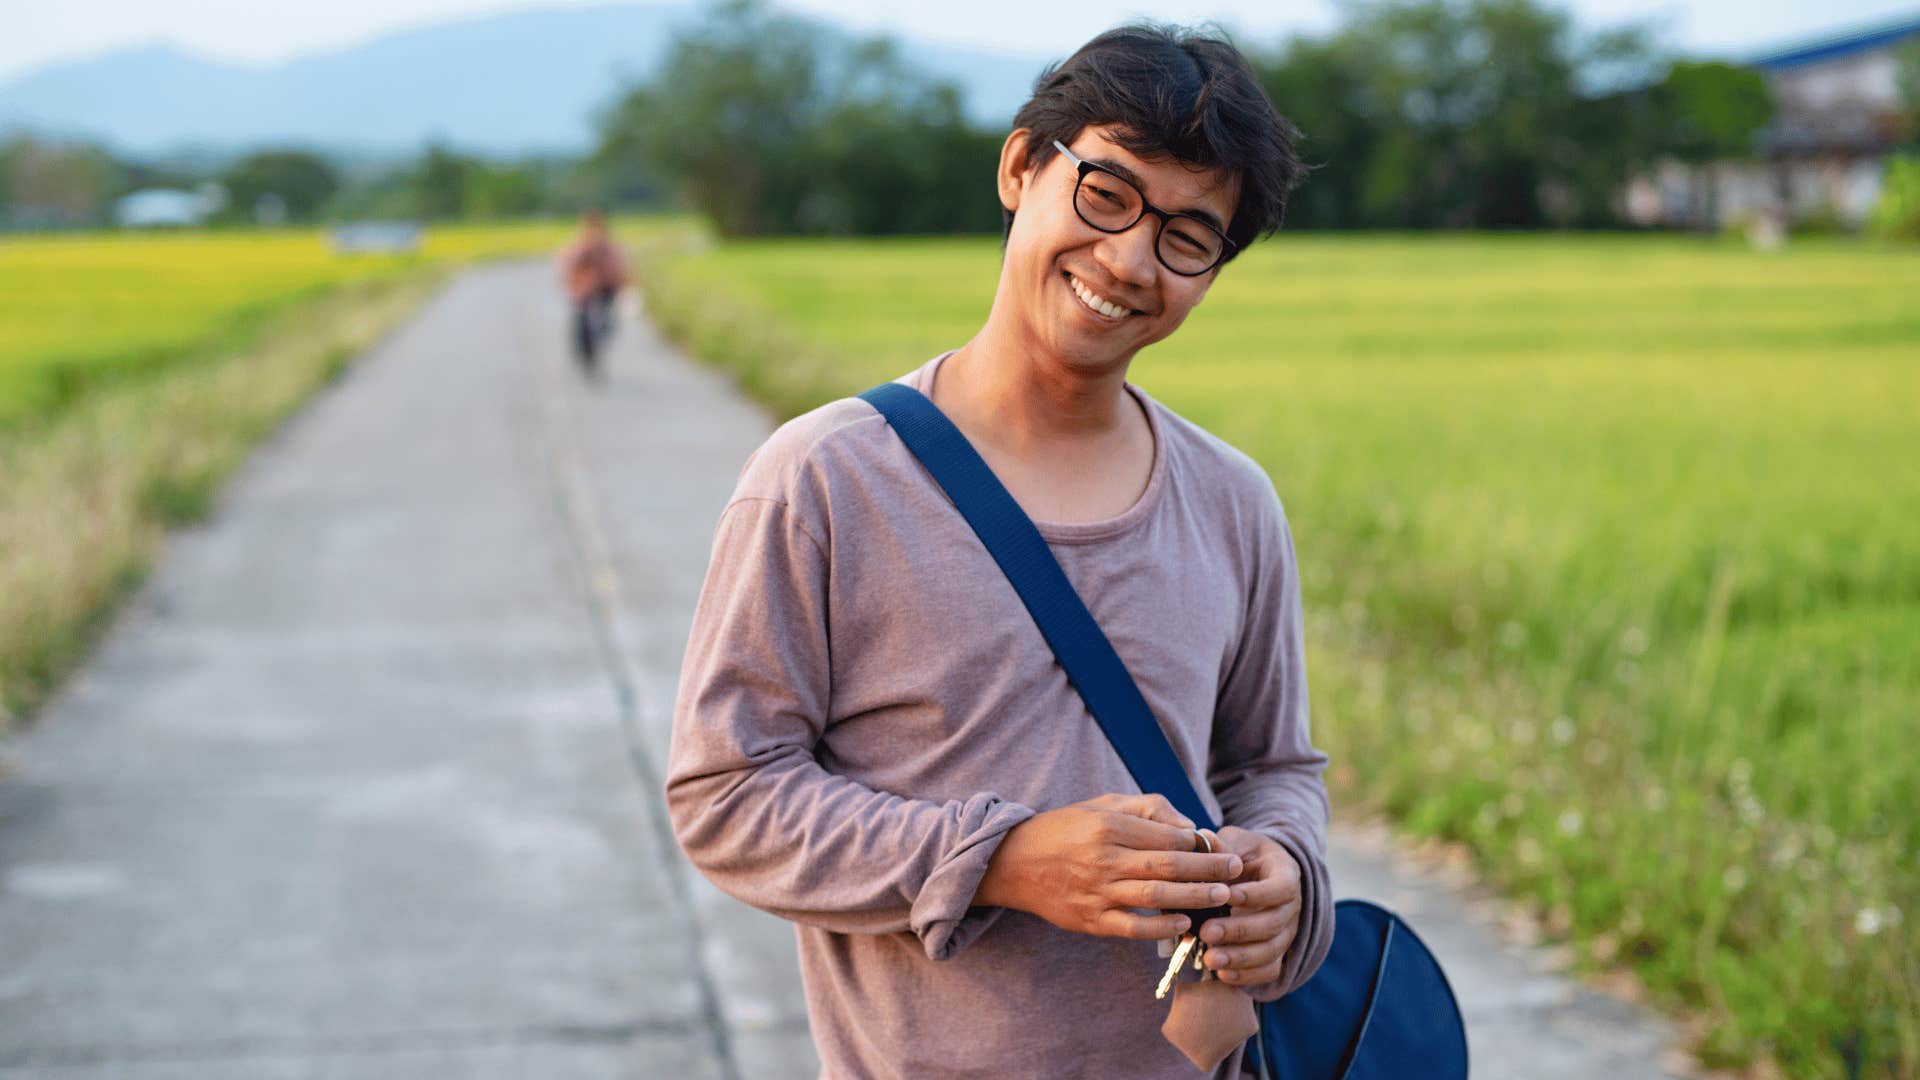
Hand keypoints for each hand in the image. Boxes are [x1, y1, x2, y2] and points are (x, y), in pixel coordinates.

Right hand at [976, 794, 1244, 940]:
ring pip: (1156, 896)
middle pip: (1168, 865)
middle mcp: (1103, 859)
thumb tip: (1188, 827)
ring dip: (1194, 897)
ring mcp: (1096, 892)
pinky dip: (1161, 927)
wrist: (1014, 863)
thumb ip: (1146, 809)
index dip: (1197, 841)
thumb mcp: (1101, 805)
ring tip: (1222, 896)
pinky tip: (1184, 923)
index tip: (1220, 845)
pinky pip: (1132, 928)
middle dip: (1208, 868)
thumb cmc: (1064, 830)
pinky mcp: (1090, 920)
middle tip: (1236, 869)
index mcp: (1107, 826)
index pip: (1164, 834)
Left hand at [1197, 826, 1300, 985]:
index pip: (1281, 888)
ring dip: (1240, 958)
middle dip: (1239, 931)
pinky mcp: (1277, 953)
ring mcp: (1287, 933)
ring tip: (1209, 959)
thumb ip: (1221, 845)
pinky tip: (1222, 975)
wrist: (1256, 873)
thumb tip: (1205, 838)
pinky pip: (1269, 970)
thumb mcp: (1234, 842)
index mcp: (1286, 874)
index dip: (1255, 895)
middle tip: (1206, 932)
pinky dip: (1247, 976)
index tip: (1225, 896)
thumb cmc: (1240, 854)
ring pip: (1271, 951)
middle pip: (1274, 924)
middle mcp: (1292, 907)